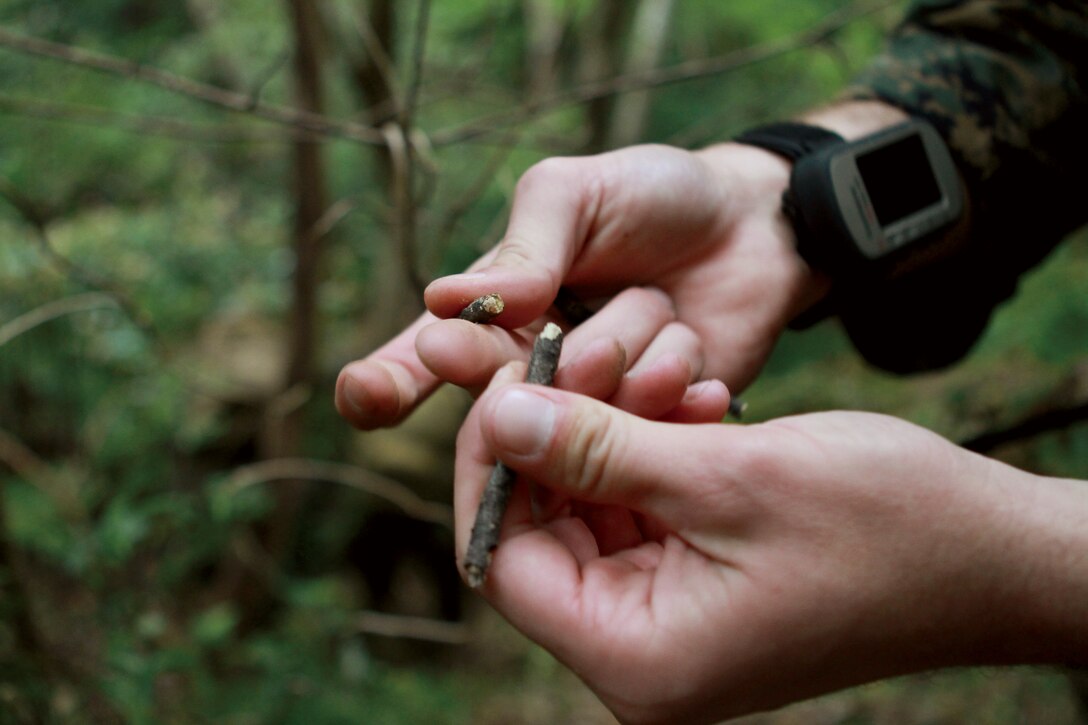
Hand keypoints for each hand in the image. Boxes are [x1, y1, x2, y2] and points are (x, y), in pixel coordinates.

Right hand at [336, 142, 823, 428]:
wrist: (752, 226)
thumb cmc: (652, 197)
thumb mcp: (578, 192)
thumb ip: (523, 244)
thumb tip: (446, 299)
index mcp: (494, 313)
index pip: (423, 357)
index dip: (385, 380)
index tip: (365, 395)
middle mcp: (533, 372)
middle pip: (505, 402)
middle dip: (545, 366)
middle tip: (575, 328)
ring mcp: (594, 408)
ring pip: (582, 414)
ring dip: (625, 352)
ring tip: (660, 304)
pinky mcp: (653, 433)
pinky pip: (649, 433)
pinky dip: (676, 387)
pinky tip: (695, 358)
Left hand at [454, 377, 1087, 723]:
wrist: (993, 553)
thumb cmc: (884, 525)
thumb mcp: (725, 474)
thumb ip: (597, 449)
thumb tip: (500, 416)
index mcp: (637, 657)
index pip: (502, 557)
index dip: (491, 462)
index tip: (505, 377)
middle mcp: (643, 651)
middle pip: (542, 529)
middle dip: (560, 432)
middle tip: (591, 351)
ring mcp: (673, 619)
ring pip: (593, 507)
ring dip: (616, 430)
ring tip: (672, 373)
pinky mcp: (702, 582)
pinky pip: (645, 508)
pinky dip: (657, 449)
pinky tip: (700, 399)